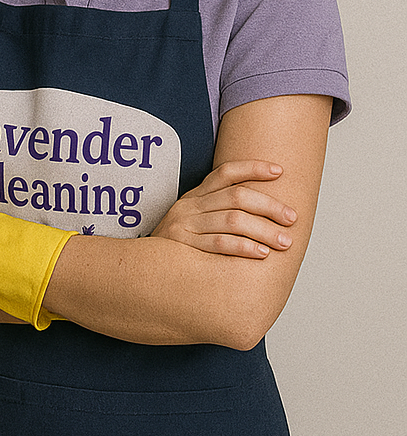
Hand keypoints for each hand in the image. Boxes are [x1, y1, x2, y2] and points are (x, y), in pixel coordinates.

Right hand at [152, 159, 295, 258]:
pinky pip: (219, 243)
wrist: (143, 267)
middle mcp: (190, 206)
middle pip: (237, 197)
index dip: (253, 168)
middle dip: (269, 206)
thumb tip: (265, 211)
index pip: (226, 172)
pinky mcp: (183, 245)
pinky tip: (261, 253)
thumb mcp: (195, 220)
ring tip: (284, 242)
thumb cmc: (180, 244)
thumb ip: (220, 212)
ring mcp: (185, 225)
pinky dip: (244, 247)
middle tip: (291, 218)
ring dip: (264, 230)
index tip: (280, 171)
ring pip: (233, 220)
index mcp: (196, 195)